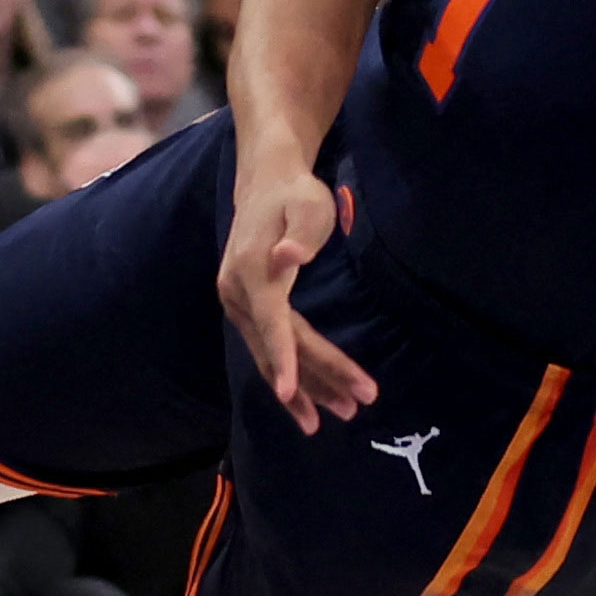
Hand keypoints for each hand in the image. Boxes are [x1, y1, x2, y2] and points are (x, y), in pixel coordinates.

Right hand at [216, 164, 378, 430]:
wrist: (265, 182)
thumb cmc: (295, 194)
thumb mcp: (308, 207)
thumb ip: (302, 235)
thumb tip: (287, 258)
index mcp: (253, 273)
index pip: (272, 324)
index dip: (285, 359)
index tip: (291, 394)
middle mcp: (238, 295)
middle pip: (278, 347)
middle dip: (317, 381)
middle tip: (357, 405)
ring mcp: (238, 304)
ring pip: (270, 356)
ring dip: (305, 388)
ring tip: (342, 413)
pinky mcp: (246, 309)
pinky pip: (268, 349)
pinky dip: (290, 374)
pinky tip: (308, 398)